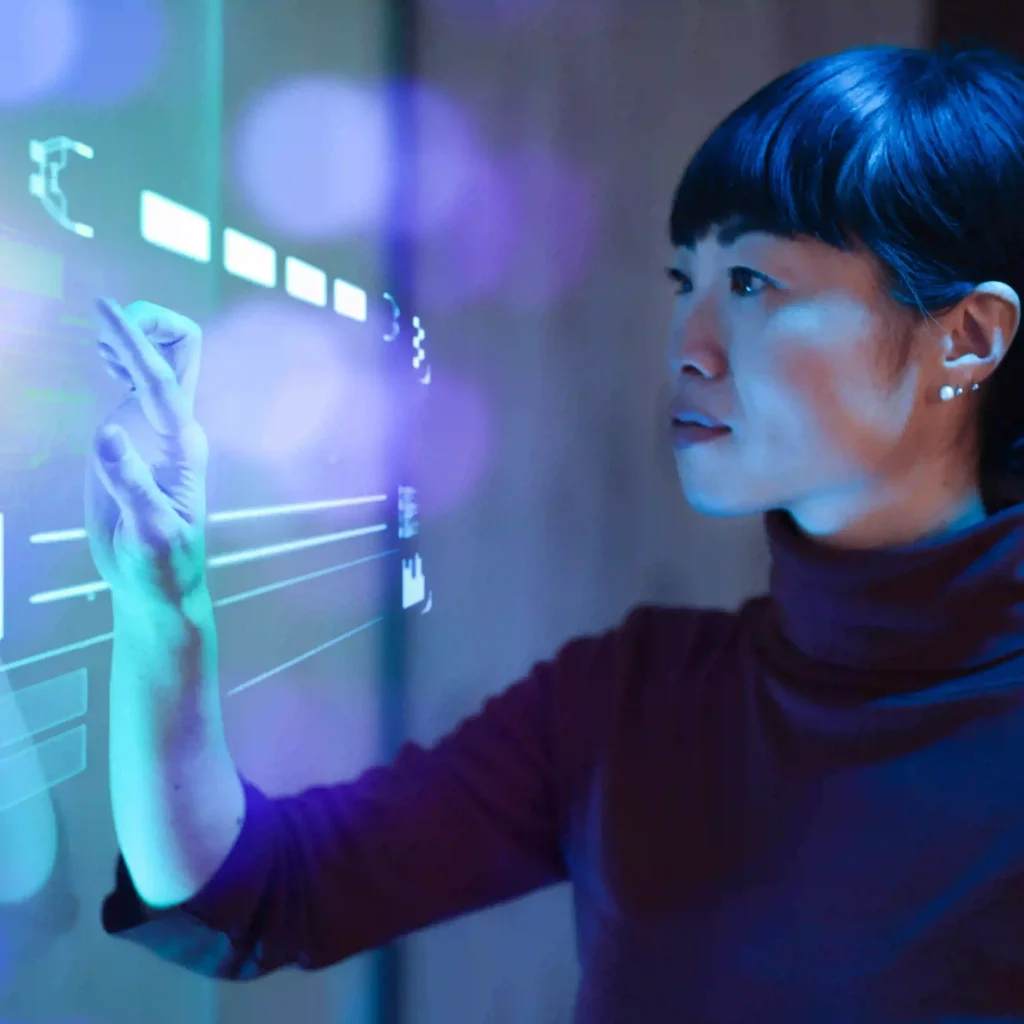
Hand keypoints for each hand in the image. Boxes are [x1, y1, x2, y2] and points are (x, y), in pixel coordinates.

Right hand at [85, 299, 208, 606]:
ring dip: (135, 337)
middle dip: (149, 325)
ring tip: (101, 347)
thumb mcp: (146, 529)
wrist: (159, 584)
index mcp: (183, 444)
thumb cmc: (160, 564)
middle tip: (104, 323)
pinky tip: (105, 359)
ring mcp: (159, 428)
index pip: (160, 378)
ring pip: (164, 360)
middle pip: (181, 350)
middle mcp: (176, 428)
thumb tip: (106, 432)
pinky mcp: (141, 436)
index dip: (134, 341)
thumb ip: (128, 482)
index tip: (103, 309)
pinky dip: (125, 357)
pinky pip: (142, 380)